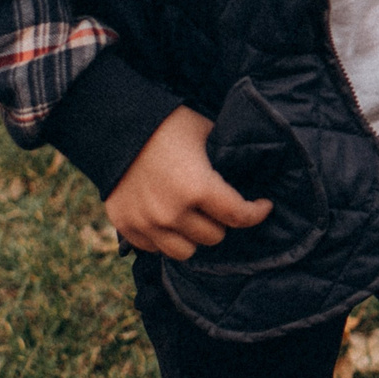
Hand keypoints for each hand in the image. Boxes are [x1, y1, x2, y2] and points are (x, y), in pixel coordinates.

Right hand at [103, 107, 271, 260]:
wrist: (114, 127)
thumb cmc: (166, 125)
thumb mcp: (205, 133)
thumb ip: (226, 157)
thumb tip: (248, 167)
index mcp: (199, 188)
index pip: (239, 216)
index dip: (257, 213)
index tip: (263, 206)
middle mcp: (173, 213)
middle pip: (214, 236)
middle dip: (221, 221)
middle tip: (218, 206)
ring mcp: (147, 223)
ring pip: (185, 251)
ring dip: (194, 237)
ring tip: (195, 220)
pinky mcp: (126, 227)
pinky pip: (155, 249)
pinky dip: (165, 239)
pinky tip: (170, 222)